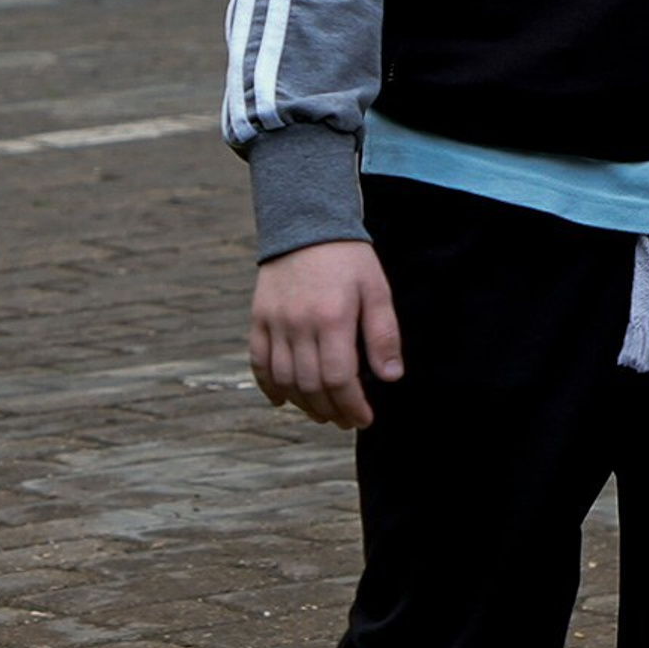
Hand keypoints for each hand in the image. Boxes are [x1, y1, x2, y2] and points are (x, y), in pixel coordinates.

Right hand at [250, 241, 403, 429]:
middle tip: (346, 422)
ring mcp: (274, 323)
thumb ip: (383, 335)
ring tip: (322, 415)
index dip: (351, 405)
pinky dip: (269, 386)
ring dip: (303, 405)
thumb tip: (390, 377)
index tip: (364, 419)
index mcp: (332, 319)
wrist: (306, 225)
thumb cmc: (348, 260)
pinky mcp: (258, 319)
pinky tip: (283, 402)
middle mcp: (298, 325)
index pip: (339, 378)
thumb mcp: (376, 291)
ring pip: (283, 379)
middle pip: (310, 385)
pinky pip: (258, 362)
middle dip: (331, 411)